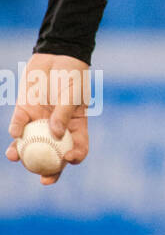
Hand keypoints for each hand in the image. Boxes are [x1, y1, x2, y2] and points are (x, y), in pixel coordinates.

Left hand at [6, 53, 90, 184]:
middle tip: (44, 180)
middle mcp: (57, 128)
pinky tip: (15, 134)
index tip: (68, 159)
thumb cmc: (72, 73)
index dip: (75, 157)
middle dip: (49, 171)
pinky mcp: (24, 112)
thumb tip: (56, 134)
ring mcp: (39, 121)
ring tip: (15, 157)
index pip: (78, 147)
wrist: (56, 55)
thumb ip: (64, 113)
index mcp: (76, 125)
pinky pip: (18, 126)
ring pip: (31, 145)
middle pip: (53, 154)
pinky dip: (16, 131)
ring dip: (23, 155)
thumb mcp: (73, 92)